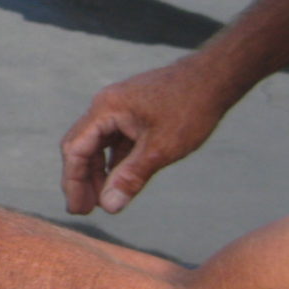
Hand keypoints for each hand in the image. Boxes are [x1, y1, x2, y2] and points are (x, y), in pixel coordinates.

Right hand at [60, 58, 230, 214]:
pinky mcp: (133, 113)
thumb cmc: (190, 107)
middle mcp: (106, 107)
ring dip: (97, 172)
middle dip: (81, 179)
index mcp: (105, 109)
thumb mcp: (161, 148)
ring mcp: (119, 109)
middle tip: (84, 210)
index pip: (75, 149)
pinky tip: (117, 180)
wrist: (215, 77)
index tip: (77, 210)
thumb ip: (131, 177)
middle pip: (81, 147)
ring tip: (102, 200)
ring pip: (97, 145)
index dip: (73, 181)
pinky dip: (113, 161)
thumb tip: (108, 206)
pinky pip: (114, 140)